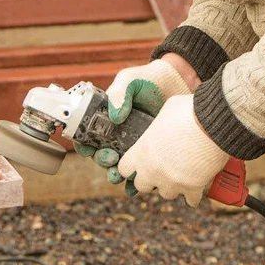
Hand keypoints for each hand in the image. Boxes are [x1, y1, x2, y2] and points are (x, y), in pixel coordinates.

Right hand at [75, 61, 177, 186]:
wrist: (179, 81)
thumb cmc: (150, 78)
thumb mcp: (129, 80)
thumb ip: (118, 93)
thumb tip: (113, 117)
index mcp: (107, 119)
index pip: (89, 135)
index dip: (84, 144)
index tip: (87, 148)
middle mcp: (119, 134)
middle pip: (103, 154)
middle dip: (103, 160)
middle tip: (110, 158)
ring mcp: (136, 144)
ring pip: (121, 167)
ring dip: (116, 175)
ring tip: (119, 175)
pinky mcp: (154, 152)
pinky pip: (143, 170)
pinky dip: (138, 181)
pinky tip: (137, 186)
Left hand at [117, 94, 229, 206]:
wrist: (213, 123)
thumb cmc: (188, 112)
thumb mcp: (166, 110)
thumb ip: (159, 124)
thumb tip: (164, 123)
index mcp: (142, 151)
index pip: (124, 169)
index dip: (131, 165)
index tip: (137, 163)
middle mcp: (153, 171)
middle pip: (142, 186)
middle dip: (150, 178)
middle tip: (160, 168)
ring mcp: (172, 182)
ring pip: (166, 194)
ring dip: (172, 185)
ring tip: (180, 174)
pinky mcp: (192, 188)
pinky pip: (191, 200)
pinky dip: (194, 196)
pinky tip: (196, 188)